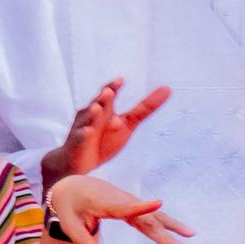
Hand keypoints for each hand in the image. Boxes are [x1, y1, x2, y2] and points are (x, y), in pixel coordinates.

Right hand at [41, 77, 170, 184]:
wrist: (78, 162)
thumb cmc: (103, 140)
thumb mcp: (128, 123)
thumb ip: (146, 107)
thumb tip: (168, 88)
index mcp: (104, 110)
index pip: (108, 95)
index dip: (113, 87)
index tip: (120, 81)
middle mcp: (91, 116)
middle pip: (98, 104)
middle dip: (102, 99)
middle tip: (108, 92)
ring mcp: (82, 129)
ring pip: (87, 119)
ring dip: (92, 114)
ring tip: (96, 108)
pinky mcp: (77, 144)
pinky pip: (80, 138)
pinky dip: (83, 134)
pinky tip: (88, 132)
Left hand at [45, 175, 194, 243]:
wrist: (74, 185)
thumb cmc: (69, 206)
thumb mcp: (69, 225)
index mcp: (105, 203)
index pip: (125, 207)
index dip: (141, 206)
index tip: (159, 202)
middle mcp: (123, 202)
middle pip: (148, 221)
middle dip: (166, 237)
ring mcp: (131, 203)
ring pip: (155, 219)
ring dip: (173, 233)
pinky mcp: (135, 206)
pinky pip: (153, 219)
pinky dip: (168, 228)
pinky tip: (185, 235)